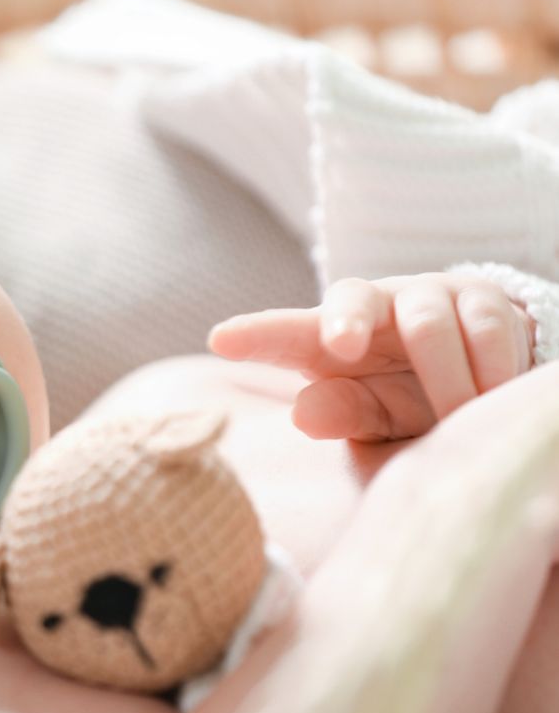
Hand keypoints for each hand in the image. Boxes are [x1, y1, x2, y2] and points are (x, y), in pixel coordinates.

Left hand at [208, 273, 536, 440]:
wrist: (482, 374)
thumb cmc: (404, 397)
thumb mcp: (371, 415)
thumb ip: (343, 413)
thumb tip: (304, 413)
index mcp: (325, 337)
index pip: (283, 333)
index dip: (254, 335)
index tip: (219, 341)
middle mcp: (372, 305)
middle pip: (352, 300)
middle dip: (345, 320)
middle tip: (341, 347)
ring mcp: (427, 294)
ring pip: (427, 322)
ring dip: (442, 378)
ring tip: (453, 418)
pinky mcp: (483, 298)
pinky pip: (488, 328)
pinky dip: (491, 369)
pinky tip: (492, 398)